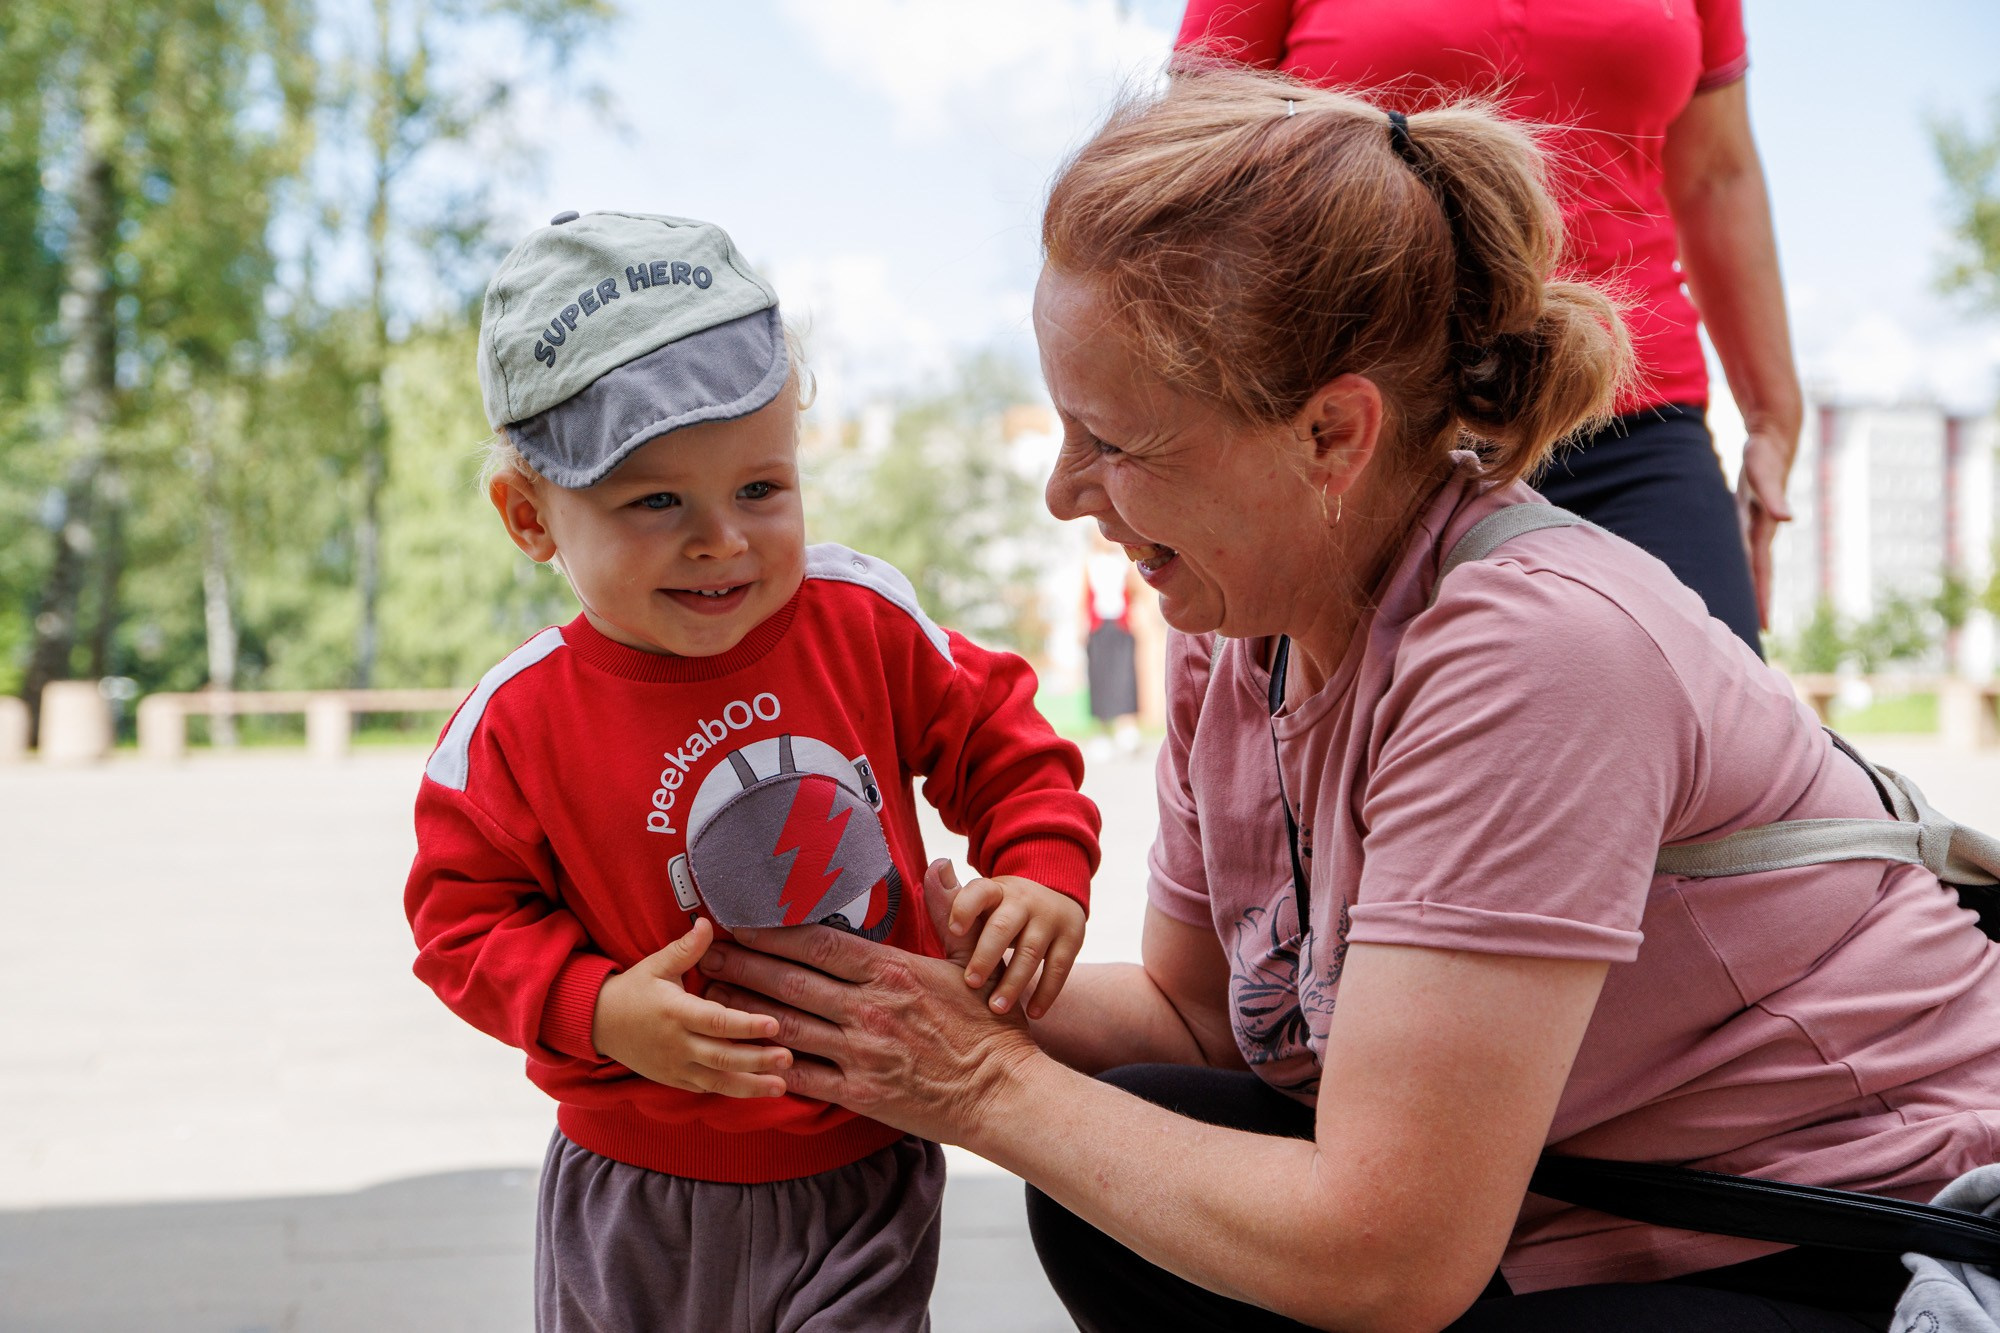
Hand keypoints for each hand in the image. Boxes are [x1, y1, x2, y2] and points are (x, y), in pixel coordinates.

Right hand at [590, 918, 792, 1097]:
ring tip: (782, 1086)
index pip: (716, 1021)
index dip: (746, 1025)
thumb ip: (686, 949)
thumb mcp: (656, 965)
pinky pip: (706, 1089)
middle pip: (722, 1056)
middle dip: (758, 1060)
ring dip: (751, 1085)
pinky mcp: (674, 1080)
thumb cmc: (633, 990)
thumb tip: (708, 923)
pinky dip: (732, 1091)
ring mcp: (675, 1067)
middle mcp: (677, 1044)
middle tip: (789, 1058)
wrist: (598, 1024)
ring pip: (718, 1081)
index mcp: (675, 1012)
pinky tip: (757, 1090)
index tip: (775, 1024)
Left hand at [695, 870, 1042, 1145]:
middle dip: (742, 965)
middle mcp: (869, 1009)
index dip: (773, 932)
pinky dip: (767, 1065)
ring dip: (743, 1011)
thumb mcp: (972, 962)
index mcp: (893, 972)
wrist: (1005, 1094)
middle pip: (790, 981)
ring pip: (786, 1027)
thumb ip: (947, 913)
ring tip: (711, 998)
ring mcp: (861, 1053)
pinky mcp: (860, 1094)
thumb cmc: (991, 1028)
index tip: (742, 922)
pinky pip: (802, 1077)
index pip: (819, 944)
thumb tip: (941, 865)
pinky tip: (740, 1053)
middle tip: (707, 954)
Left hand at [935, 862, 1086, 1019]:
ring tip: (996, 1008)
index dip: (965, 909)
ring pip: (1031, 952)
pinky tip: (1032, 1013)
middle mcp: (1025, 900)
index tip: (953, 931)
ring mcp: (1050, 917)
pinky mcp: (1072, 937)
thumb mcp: (981, 904)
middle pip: (1003, 927)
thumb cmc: (1002, 911)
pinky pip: (1059, 968)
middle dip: (986, 956)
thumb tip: (935, 867)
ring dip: (1013, 983)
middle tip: (971, 983)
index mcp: (996, 890)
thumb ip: (953, 899)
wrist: (1055, 900)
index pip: (979, 892)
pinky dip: (1046, 993)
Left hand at [1735, 425, 1795, 630]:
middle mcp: (1758, 532)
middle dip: (1756, 605)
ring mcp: (1753, 525)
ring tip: (1743, 614)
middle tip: (1753, 637)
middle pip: (1757, 576)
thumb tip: (1789, 519)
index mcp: (1761, 530)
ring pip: (1749, 565)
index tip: (1764, 627)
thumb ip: (1774, 496)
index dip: (1762, 600)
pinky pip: (1741, 550)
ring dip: (1748, 589)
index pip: (1762, 573)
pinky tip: (1733, 577)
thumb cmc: (1764, 455)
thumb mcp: (1763, 474)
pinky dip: (1739, 567)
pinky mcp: (1745, 517)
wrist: (1772, 438)